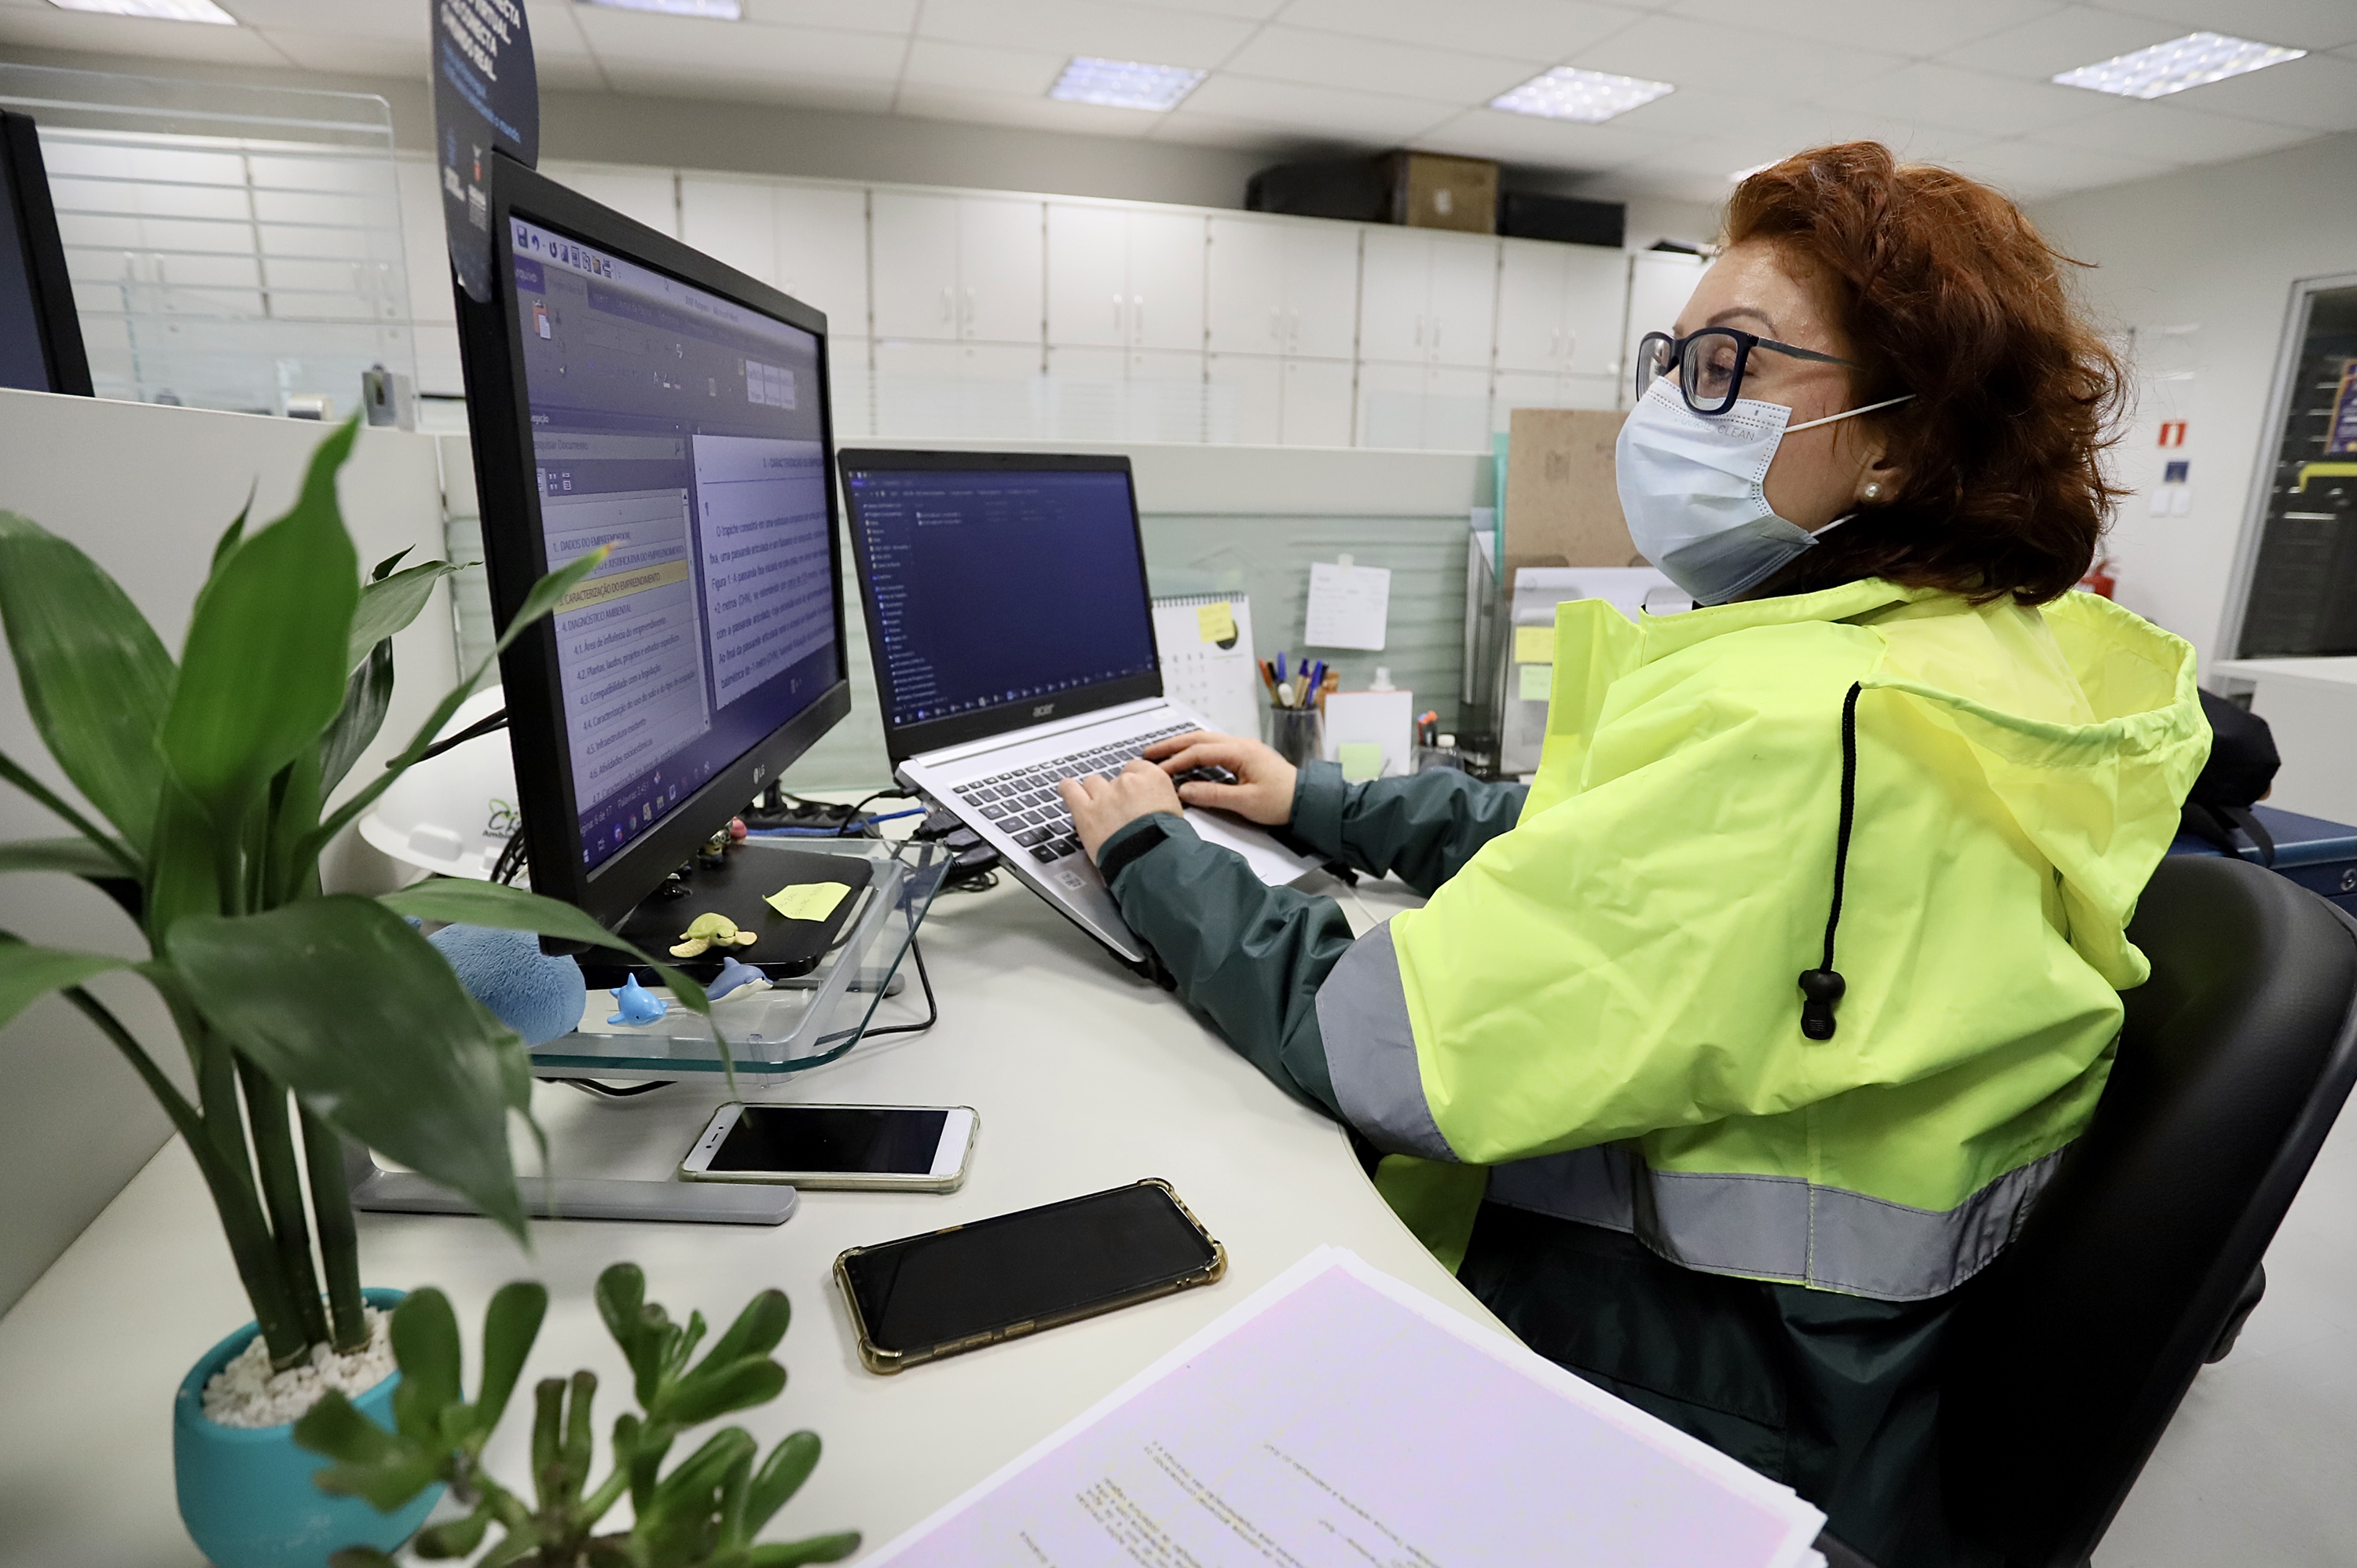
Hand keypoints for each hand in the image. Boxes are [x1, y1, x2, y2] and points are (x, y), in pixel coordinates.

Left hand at [1059, 760, 1182, 861]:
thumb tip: (1152, 804)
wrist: (1152, 861)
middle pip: (1115, 779)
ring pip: (1093, 783)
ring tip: (1098, 810)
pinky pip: (1069, 789)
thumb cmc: (1167, 844)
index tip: (1131, 794)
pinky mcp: (1085, 811)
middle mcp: (1127, 782)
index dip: (1132, 784)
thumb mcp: (1175, 815)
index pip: (1136, 768)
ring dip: (1095, 794)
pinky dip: (1067, 789)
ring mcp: (1104, 795)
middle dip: (1115, 793)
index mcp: (1153, 779)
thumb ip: (1159, 801)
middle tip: (1119, 812)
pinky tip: (1067, 789)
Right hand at [1142, 730, 1296, 825]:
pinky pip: (1215, 747)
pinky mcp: (1246, 756)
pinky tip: (1187, 757)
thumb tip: (1185, 791)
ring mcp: (1244, 748)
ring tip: (1163, 752)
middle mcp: (1241, 744)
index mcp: (1241, 752)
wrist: (1307, 800)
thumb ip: (1213, 795)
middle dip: (1172, 744)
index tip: (1159, 771)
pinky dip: (1196, 750)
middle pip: (1199, 738)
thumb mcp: (1246, 802)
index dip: (1176, 761)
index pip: (1199, 752)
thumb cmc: (1283, 800)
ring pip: (1206, 740)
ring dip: (1183, 745)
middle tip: (1150, 751)